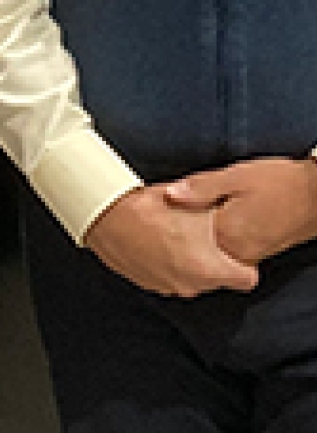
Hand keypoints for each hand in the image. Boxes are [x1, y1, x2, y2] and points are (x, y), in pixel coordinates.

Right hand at [83, 184, 258, 297]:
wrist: (105, 215)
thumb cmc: (150, 208)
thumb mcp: (194, 203)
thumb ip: (220, 216)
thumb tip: (237, 215)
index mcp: (207, 269)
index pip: (247, 278)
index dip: (245, 261)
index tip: (236, 246)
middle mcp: (190, 286)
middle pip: (218, 278)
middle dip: (215, 259)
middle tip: (204, 233)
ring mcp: (167, 288)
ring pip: (193, 277)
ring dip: (190, 261)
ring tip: (177, 234)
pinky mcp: (148, 284)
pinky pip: (170, 276)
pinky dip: (168, 263)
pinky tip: (158, 240)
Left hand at [165, 157, 316, 264]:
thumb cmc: (278, 182)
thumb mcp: (236, 176)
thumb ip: (202, 188)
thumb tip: (169, 195)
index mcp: (226, 236)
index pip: (185, 235)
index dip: (168, 220)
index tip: (154, 207)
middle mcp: (236, 254)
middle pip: (197, 247)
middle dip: (180, 232)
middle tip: (163, 211)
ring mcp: (249, 256)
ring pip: (211, 250)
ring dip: (197, 235)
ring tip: (183, 213)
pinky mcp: (258, 252)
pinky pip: (226, 249)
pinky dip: (214, 236)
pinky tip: (210, 218)